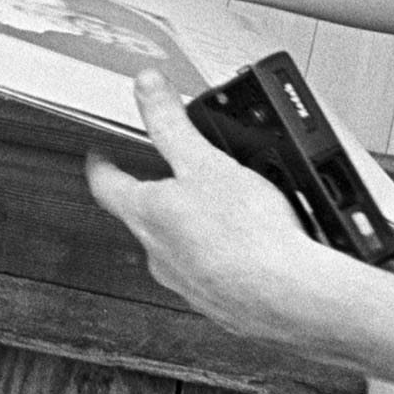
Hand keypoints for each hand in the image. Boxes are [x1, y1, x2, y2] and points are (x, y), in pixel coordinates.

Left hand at [87, 72, 337, 348]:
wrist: (294, 298)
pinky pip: (214, 277)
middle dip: (156, 198)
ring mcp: (188, 284)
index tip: (99, 156)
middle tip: (171, 181)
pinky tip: (252, 254)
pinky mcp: (221, 306)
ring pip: (178, 250)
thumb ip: (171, 123)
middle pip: (143, 218)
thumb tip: (146, 87)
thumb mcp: (206, 162)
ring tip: (224, 217)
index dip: (102, 165)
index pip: (106, 184)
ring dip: (193, 232)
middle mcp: (158, 254)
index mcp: (146, 214)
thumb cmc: (249, 236)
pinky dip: (225, 262)